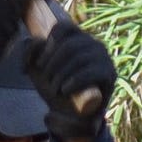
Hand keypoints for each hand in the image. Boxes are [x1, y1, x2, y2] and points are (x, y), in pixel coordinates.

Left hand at [31, 19, 116, 141]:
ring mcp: (104, 58)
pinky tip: (65, 90)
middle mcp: (93, 44)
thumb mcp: (37, 69)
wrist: (70, 115)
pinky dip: (75, 81)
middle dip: (52, 63)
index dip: (49, 42)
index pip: (64, 27)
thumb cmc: (55, 87)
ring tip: (55, 89)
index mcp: (77, 38)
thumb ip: (31, 51)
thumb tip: (36, 41)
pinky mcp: (110, 74)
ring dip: (62, 74)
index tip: (39, 63)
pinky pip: (92, 72)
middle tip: (45, 79)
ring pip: (79, 58)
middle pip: (69, 45)